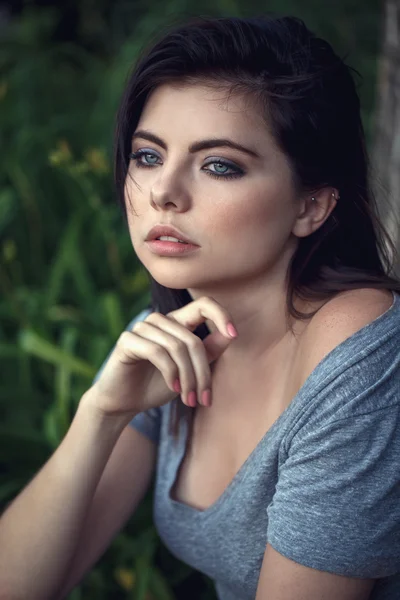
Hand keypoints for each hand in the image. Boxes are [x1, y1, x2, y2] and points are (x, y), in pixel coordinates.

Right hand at [85, 296, 237, 419]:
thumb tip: (231, 334)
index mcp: (177, 322)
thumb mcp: (190, 370)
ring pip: (177, 347)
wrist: (124, 402)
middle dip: (202, 373)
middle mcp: (160, 320)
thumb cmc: (158, 384)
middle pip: (193, 340)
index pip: (203, 304)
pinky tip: (172, 388)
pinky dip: (170, 373)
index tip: (234, 334)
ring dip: (187, 378)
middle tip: (204, 399)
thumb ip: (208, 352)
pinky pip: (158, 352)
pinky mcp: (128, 340)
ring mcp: (142, 328)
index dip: (221, 314)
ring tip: (189, 399)